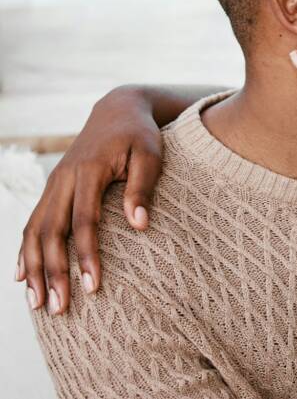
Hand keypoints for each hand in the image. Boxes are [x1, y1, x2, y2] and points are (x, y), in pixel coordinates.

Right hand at [16, 86, 161, 313]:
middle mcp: (63, 179)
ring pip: (35, 231)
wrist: (118, 110)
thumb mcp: (151, 154)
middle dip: (53, 273)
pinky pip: (32, 223)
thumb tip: (139, 226)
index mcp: (89, 171)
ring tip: (36, 304)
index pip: (84, 221)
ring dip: (33, 269)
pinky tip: (21, 277)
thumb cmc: (140, 135)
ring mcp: (53, 184)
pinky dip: (25, 251)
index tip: (93, 287)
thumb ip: (143, 188)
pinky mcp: (52, 189)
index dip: (86, 255)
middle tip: (58, 309)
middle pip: (52, 232)